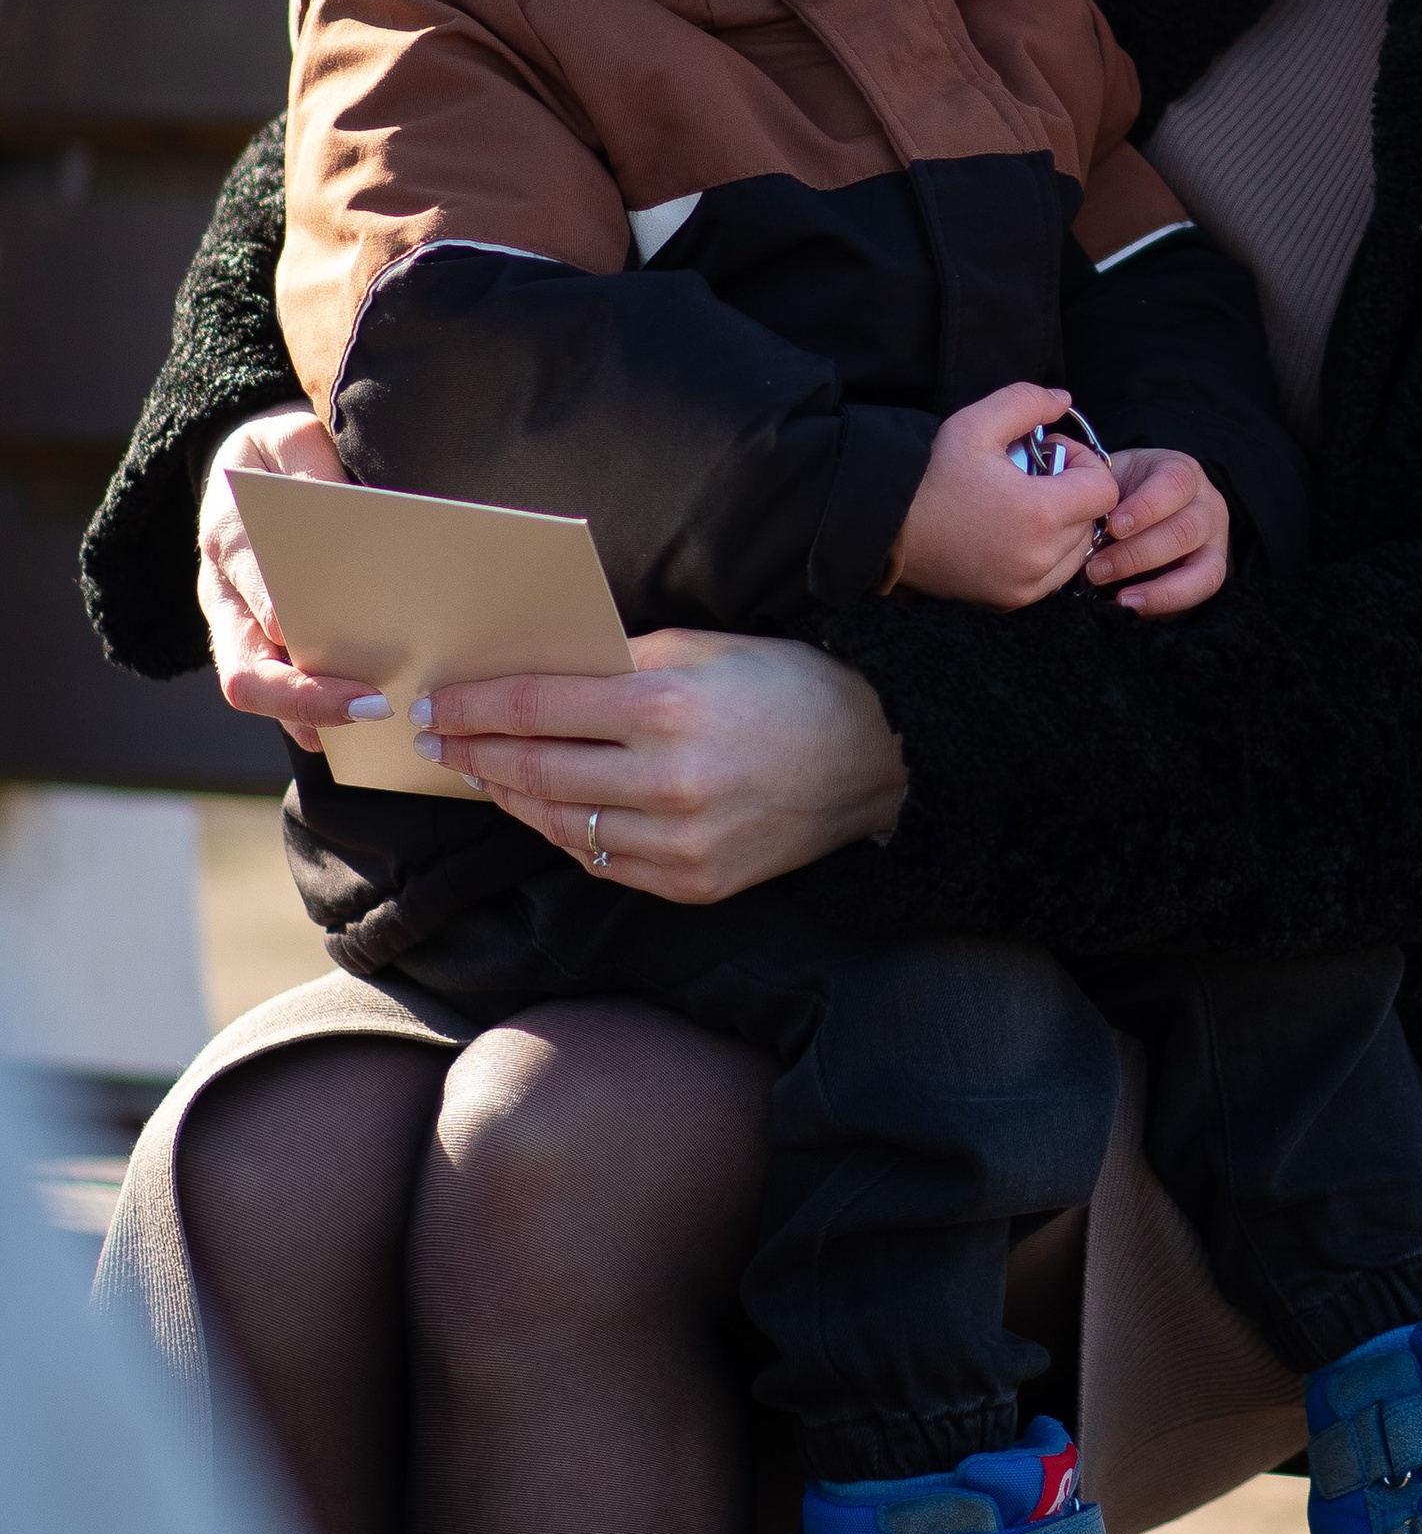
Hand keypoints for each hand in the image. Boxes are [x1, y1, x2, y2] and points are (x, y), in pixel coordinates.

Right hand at [199, 404, 381, 735]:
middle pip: (243, 671)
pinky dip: (319, 716)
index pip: (248, 593)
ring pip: (260, 691)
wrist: (254, 471)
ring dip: (315, 715)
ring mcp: (239, 628)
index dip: (282, 616)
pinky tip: (371, 725)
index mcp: (227, 539)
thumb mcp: (289, 439)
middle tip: (375, 705)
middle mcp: (225, 597)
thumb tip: (332, 506)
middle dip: (305, 697)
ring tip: (381, 720)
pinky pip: (282, 692)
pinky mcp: (263, 643)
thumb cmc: (279, 456)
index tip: (325, 640)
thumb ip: (308, 467)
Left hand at [410, 626, 908, 903]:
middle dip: (476, 754)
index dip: (474, 707)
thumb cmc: (787, 688)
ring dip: (511, 796)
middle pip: (536, 770)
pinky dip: (564, 833)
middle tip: (437, 741)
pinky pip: (602, 860)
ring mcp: (678, 843)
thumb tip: (540, 671)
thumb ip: (619, 663)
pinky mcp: (691, 884)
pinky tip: (545, 808)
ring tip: (484, 773)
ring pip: (560, 824)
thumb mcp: (704, 649)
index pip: (536, 709)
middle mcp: (666, 783)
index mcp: (666, 708)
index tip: (436, 706)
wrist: (873, 763)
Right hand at [894, 384, 1120, 606]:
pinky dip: (1047, 555)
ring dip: (1064, 526)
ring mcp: (1026, 586)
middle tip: (1032, 477)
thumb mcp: (975, 423)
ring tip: (1022, 507)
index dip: (1084, 464)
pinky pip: (1053, 576)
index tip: (1049, 455)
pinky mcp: (1011, 601)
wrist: (886, 527)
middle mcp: (1040, 557)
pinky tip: (1013, 533)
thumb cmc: (931, 474)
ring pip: (1077, 551)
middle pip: (1092, 520)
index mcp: (1040, 513)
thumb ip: (1026, 401)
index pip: (1104, 490)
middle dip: (1072, 493)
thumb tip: (1064, 400)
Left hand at [1088, 448, 1228, 617]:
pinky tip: (1133, 607)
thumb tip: (1059, 476)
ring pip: (1204, 567)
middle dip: (1138, 554)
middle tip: (1096, 569)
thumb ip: (1087, 476)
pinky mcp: (1211, 572)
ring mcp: (1214, 541)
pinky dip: (1167, 603)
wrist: (1138, 512)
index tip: (1112, 526)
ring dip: (1157, 587)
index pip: (1174, 483)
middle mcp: (1207, 504)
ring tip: (1119, 598)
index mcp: (1180, 472)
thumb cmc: (1118, 495)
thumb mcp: (1107, 477)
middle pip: (1186, 530)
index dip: (1145, 507)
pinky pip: (1200, 593)